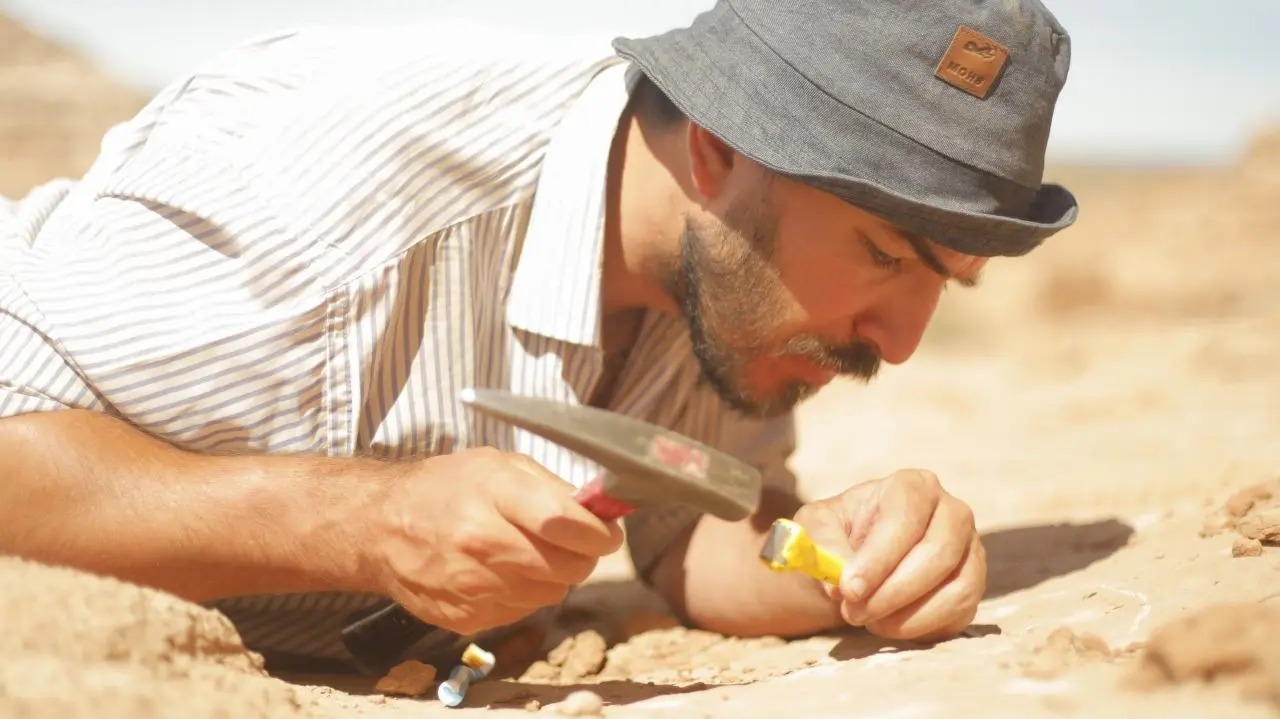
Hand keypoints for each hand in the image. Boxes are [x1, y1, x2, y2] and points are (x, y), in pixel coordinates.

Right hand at [362, 447, 623, 635]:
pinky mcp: (467, 618)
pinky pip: (522, 611)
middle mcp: (480, 543)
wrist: (379, 528)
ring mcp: (472, 586)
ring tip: (526, 551)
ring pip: (550, 593)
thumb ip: (551, 487)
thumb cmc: (444, 488)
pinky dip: (524, 593)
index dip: (599, 532)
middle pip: (567, 566)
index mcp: (491, 495)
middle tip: (574, 542)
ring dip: (553, 575)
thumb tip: (600, 512)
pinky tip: (501, 571)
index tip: (609, 532)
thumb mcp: (496, 464)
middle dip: (583, 555)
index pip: (564, 522)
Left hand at [792, 469, 985, 640]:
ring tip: (866, 618)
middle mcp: (952, 512)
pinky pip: (960, 611)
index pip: (906, 516)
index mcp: (913, 486)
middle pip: (937, 552)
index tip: (849, 588)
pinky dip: (921, 626)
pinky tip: (887, 624)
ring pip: (957, 586)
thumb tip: (839, 583)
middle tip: (853, 611)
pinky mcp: (972, 585)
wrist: (856, 559)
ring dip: (907, 614)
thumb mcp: (815, 528)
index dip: (879, 556)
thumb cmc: (838, 534)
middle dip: (892, 591)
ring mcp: (970, 549)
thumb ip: (822, 546)